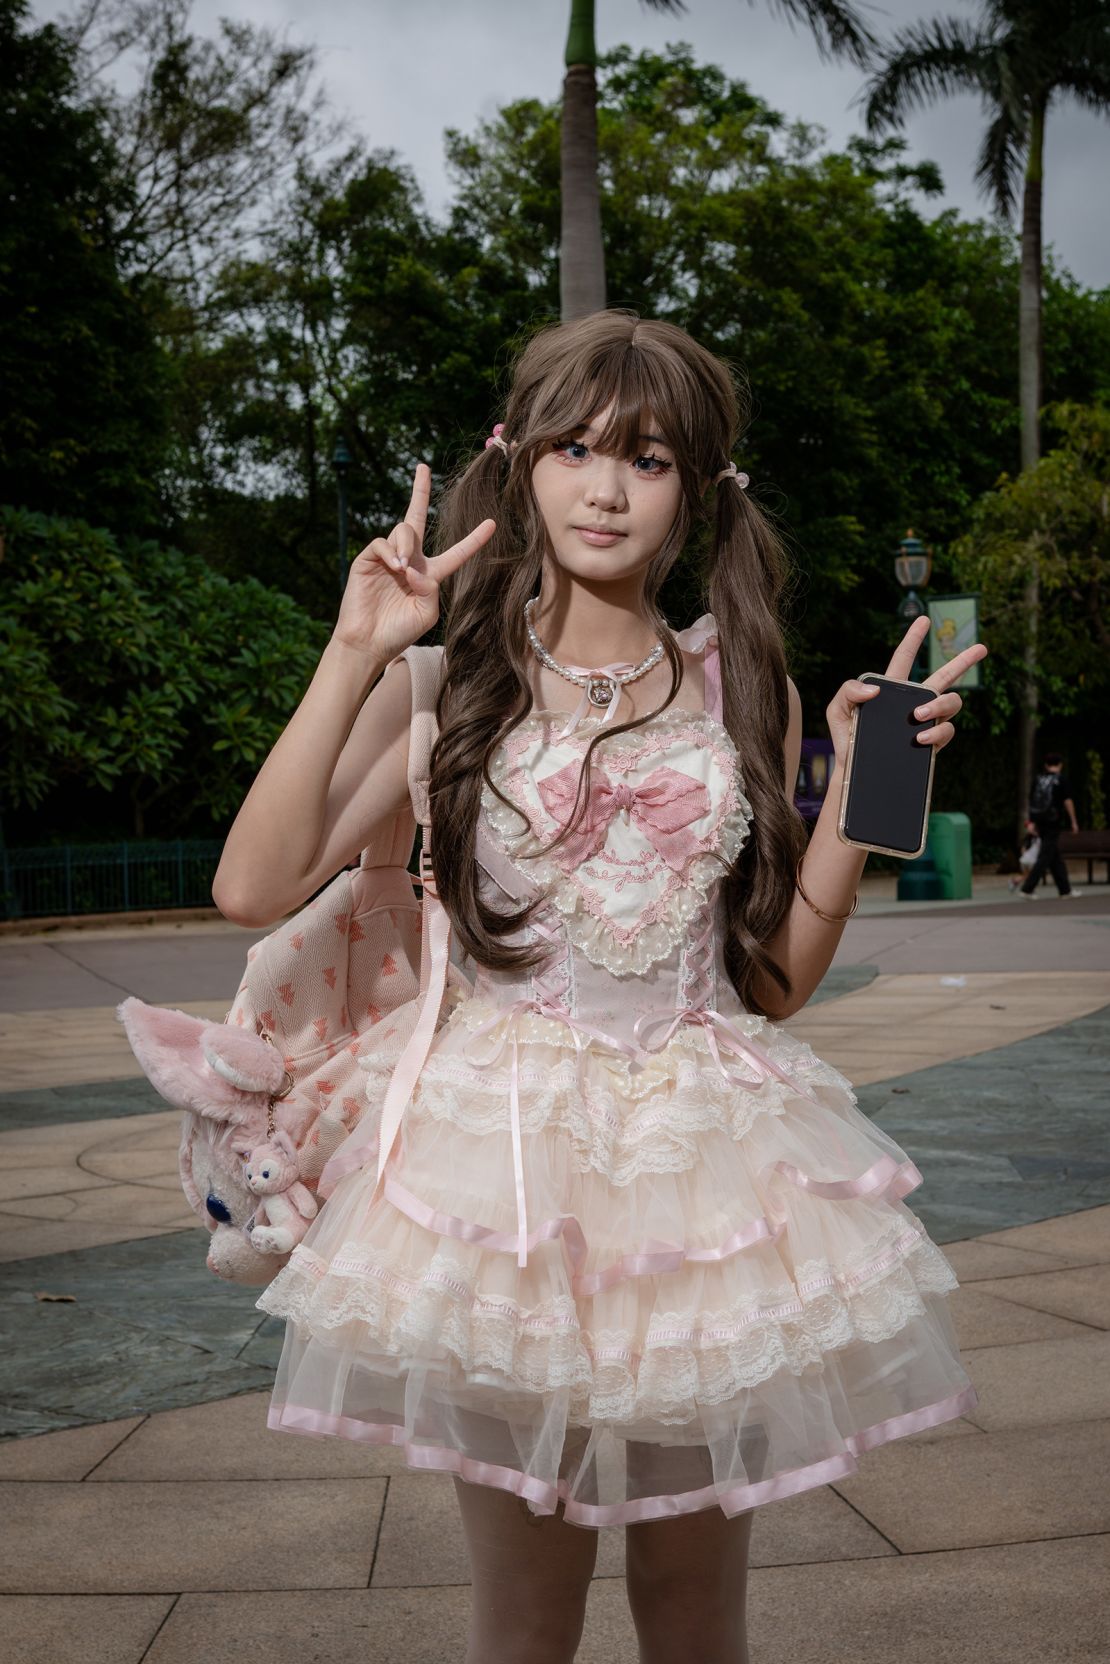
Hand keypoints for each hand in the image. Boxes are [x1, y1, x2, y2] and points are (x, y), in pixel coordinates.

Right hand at [331, 463, 495, 662]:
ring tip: (403, 569)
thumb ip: (431, 588)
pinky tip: (394, 567)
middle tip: (423, 467)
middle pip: (416, 517)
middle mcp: (409, 561)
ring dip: (407, 545)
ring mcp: (387, 558)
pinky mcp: (367, 560)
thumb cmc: (399, 633)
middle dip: (420, 490)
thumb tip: (415, 566)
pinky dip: (391, 552)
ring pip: (403, 530)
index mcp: (430, 575)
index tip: (492, 523)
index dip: (474, 540)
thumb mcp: (427, 613)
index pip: (456, 553)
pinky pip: (382, 543)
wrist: (368, 642)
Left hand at [826, 615, 987, 764]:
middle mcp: (914, 701)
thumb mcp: (837, 710)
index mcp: (892, 687)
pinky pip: (947, 730)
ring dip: (940, 704)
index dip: (914, 638)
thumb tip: (876, 687)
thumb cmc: (846, 737)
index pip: (905, 657)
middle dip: (965, 660)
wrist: (854, 770)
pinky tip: (920, 738)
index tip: (924, 619)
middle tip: (982, 648)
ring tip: (918, 716)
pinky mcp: (932, 742)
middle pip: (945, 677)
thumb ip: (848, 690)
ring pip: (952, 702)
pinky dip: (936, 732)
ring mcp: (926, 721)